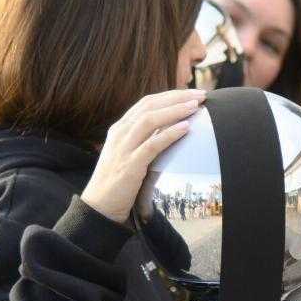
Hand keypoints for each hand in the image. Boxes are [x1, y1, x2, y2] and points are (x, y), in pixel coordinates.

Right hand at [82, 89, 205, 223]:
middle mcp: (120, 134)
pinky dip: (169, 134)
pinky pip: (151, 145)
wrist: (99, 206)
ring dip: (175, 110)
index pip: (146, 103)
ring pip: (149, 120)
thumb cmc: (118, 182)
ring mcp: (123, 149)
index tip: (191, 94)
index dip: (170, 95)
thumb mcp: (129, 154)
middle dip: (177, 97)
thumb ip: (144, 140)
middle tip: (201, 94)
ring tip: (196, 106)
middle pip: (150, 105)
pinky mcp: (130, 166)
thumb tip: (171, 130)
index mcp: (120, 129)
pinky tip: (185, 128)